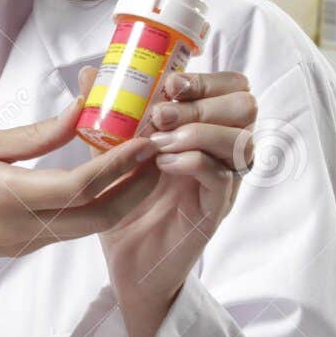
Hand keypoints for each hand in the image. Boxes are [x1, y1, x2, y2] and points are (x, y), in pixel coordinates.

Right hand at [0, 96, 161, 275]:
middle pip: (101, 217)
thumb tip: (82, 110)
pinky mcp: (19, 248)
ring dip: (123, 199)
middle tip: (160, 154)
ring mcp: (22, 244)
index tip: (149, 139)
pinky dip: (96, 207)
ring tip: (141, 164)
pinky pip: (70, 230)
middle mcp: (22, 229)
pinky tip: (103, 182)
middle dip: (140, 189)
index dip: (123, 165)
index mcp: (7, 197)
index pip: (83, 186)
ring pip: (90, 228)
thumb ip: (37, 134)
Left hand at [78, 64, 257, 336]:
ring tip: (159, 141)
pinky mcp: (214, 211)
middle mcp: (222, 154)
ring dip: (198, 130)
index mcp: (204, 131)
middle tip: (163, 113)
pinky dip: (194, 163)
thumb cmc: (125, 206)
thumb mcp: (112, 151)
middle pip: (246, 106)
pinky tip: (164, 165)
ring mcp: (224, 183)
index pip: (232, 87)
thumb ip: (107, 111)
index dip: (208, 77)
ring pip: (240, 140)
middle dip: (204, 100)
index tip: (169, 82)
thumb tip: (89, 71)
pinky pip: (222, 178)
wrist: (128, 264)